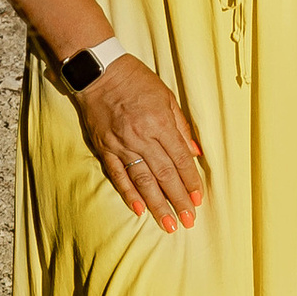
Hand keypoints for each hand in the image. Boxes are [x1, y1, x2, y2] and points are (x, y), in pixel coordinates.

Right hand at [70, 59, 204, 231]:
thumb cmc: (136, 80)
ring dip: (157, 204)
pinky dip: (129, 194)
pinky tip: (139, 210)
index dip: (190, 181)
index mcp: (159, 122)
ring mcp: (121, 144)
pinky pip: (118, 175)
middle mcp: (141, 136)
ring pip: (142, 180)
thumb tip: (195, 153)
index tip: (198, 199)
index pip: (179, 159)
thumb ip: (181, 126)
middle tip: (188, 221)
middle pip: (164, 174)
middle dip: (178, 199)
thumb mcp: (166, 96)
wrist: (98, 71)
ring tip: (168, 224)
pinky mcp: (104, 148)